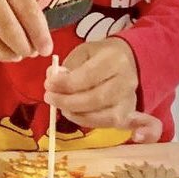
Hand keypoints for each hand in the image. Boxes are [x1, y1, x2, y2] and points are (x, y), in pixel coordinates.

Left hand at [44, 38, 161, 141]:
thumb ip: (68, 66)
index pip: (88, 76)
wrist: (127, 60)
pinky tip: (74, 114)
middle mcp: (126, 81)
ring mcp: (130, 100)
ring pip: (103, 116)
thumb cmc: (100, 55)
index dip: (66, 84)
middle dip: (68, 102)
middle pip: (96, 99)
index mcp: (115, 59)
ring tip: (61, 107)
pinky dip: (88, 122)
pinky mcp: (128, 113)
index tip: (48, 85)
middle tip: (50, 98)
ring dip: (76, 115)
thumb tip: (52, 79)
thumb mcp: (83, 52)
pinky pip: (108, 125)